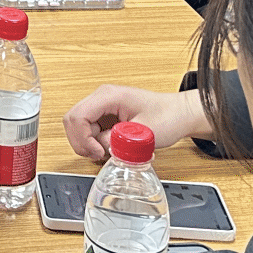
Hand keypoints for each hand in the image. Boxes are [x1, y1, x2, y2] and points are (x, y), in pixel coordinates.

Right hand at [62, 86, 211, 161]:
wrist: (180, 114)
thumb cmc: (167, 117)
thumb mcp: (144, 133)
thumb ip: (120, 140)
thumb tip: (102, 147)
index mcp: (108, 96)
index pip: (78, 116)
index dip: (83, 138)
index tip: (99, 152)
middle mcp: (102, 98)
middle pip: (72, 121)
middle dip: (81, 142)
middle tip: (99, 155)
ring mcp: (102, 106)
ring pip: (78, 126)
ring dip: (87, 144)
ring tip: (106, 153)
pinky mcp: (106, 116)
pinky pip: (89, 130)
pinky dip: (94, 143)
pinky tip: (110, 149)